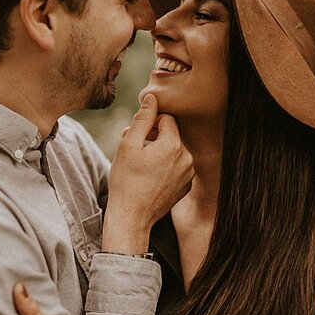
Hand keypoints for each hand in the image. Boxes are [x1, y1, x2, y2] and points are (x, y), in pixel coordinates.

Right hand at [104, 93, 193, 252]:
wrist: (132, 217)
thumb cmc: (126, 180)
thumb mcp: (128, 145)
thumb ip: (142, 118)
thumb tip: (152, 98)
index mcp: (174, 145)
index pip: (166, 119)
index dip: (149, 123)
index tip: (136, 135)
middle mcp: (187, 158)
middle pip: (171, 135)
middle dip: (154, 137)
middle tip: (134, 149)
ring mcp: (189, 174)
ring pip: (174, 151)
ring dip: (159, 152)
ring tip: (140, 164)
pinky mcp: (186, 186)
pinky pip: (177, 167)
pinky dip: (165, 167)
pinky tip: (150, 177)